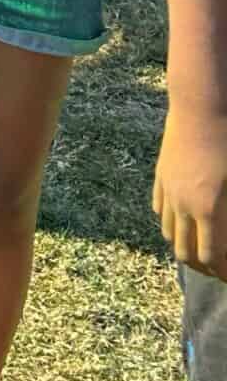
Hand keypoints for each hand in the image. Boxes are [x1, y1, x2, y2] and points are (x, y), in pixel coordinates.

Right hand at [155, 104, 226, 276]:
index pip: (210, 255)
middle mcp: (184, 204)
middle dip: (199, 266)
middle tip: (213, 269)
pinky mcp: (161, 176)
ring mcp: (169, 190)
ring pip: (168, 231)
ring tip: (195, 249)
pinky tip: (181, 221)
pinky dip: (170, 222)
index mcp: (208, 209)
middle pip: (184, 250)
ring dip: (182, 245)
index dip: (219, 271)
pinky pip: (160, 208)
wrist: (200, 108)